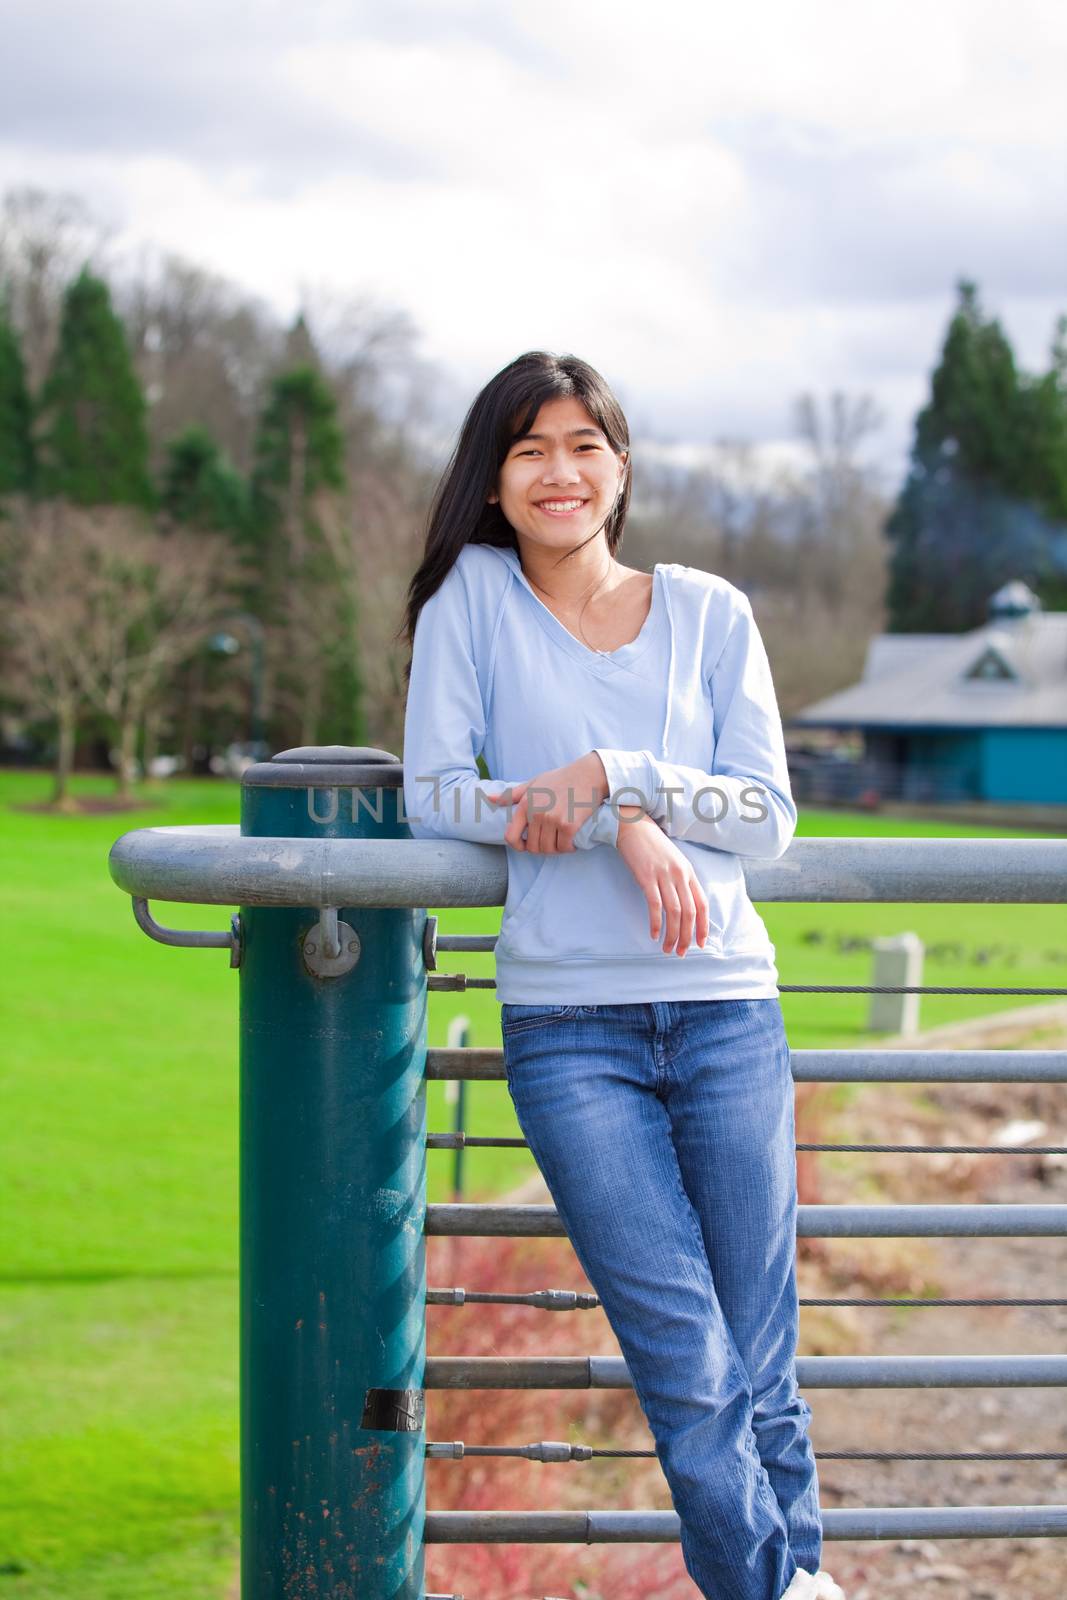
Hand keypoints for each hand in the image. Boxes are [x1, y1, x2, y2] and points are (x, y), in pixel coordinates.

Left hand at [485, 751, 607, 852]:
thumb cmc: (560, 778)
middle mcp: (536, 813)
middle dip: (541, 848)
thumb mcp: (533, 783)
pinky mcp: (569, 825)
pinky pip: (564, 847)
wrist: (588, 774)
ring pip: (548, 849)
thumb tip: (488, 799)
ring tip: (561, 841)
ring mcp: (552, 820)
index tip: (527, 845)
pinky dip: (568, 848)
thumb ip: (511, 795)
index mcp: (525, 804)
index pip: (510, 836)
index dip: (518, 846)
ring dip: (555, 849)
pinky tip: (571, 842)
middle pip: (532, 847)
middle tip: (551, 841)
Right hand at [615, 807, 711, 957]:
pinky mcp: (646, 877)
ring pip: (674, 912)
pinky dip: (656, 922)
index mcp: (688, 872)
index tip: (700, 943)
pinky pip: (655, 905)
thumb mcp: (673, 861)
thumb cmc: (652, 845)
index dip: (703, 926)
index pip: (702, 904)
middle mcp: (679, 875)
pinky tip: (654, 934)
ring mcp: (663, 876)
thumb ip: (680, 880)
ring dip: (673, 934)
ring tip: (668, 948)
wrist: (632, 826)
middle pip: (689, 912)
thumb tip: (684, 905)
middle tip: (682, 952)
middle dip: (687, 936)